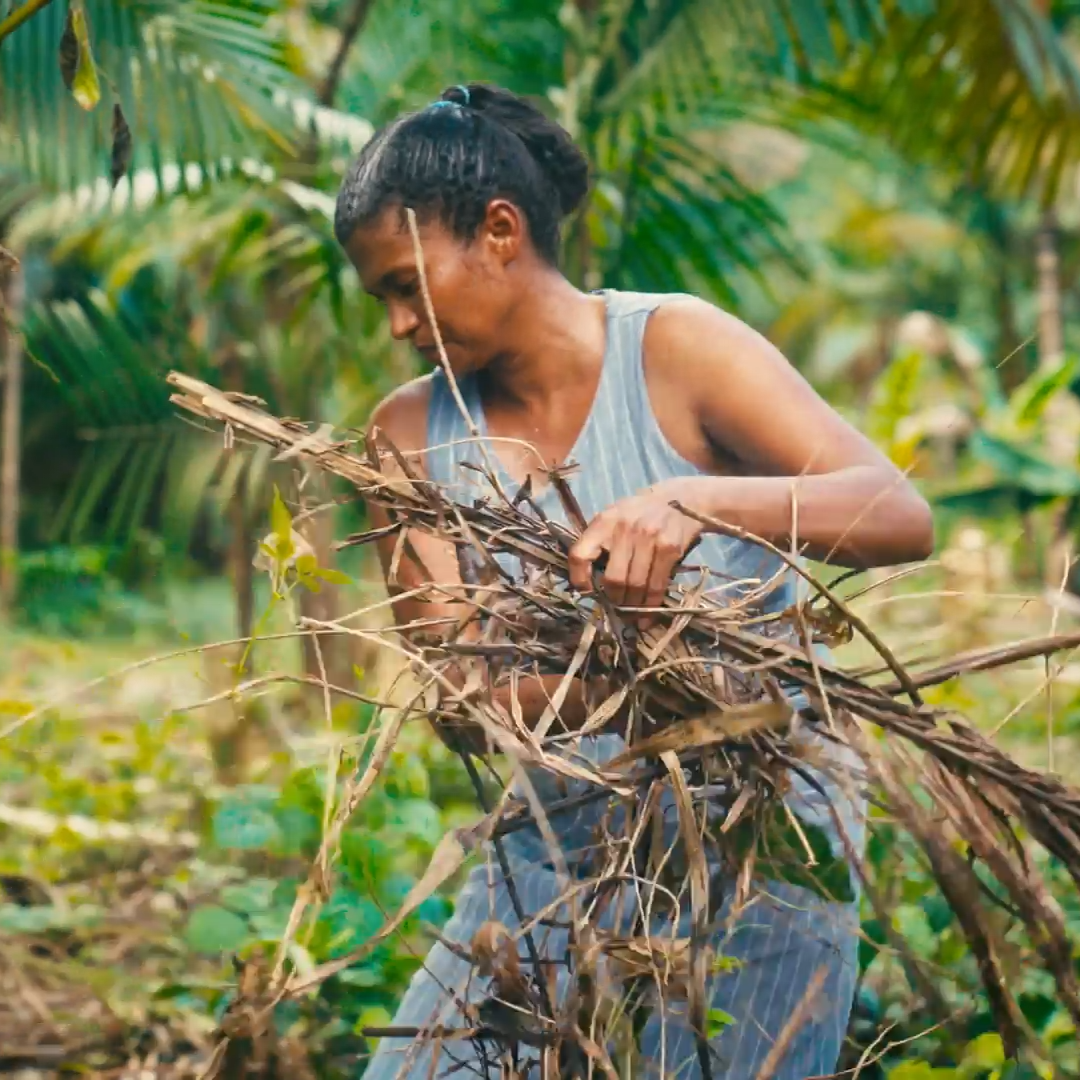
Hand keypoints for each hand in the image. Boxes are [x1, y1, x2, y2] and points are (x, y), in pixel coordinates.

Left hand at [567, 478, 705, 623]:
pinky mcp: (669, 548)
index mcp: (604, 521)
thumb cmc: (640, 512)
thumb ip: (600, 542)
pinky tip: (648, 613)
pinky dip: (652, 604)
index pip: (580, 554)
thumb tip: (590, 582)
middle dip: (614, 599)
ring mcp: (649, 538)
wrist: (681, 497)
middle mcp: (625, 528)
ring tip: (632, 614)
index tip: (586, 591)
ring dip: (633, 605)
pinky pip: (657, 584)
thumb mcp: (614, 516)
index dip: (579, 578)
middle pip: (613, 578)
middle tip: (617, 608)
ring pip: (636, 585)